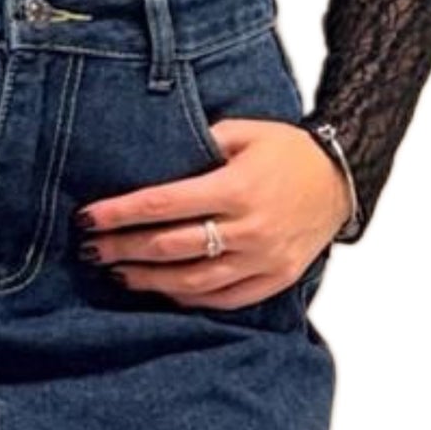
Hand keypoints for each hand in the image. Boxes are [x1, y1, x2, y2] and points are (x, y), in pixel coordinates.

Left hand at [72, 116, 348, 309]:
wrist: (343, 177)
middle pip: (169, 246)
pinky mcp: (275, 278)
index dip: (119, 214)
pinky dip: (189, 297)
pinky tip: (163, 290)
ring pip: (193, 280)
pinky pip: (225, 298)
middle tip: (91, 249)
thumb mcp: (244, 132)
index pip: (161, 205)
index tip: (87, 218)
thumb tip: (152, 160)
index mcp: (236, 188)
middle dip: (123, 248)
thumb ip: (199, 143)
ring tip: (118, 274)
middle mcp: (249, 228)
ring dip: (149, 279)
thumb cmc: (288, 151)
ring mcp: (263, 259)